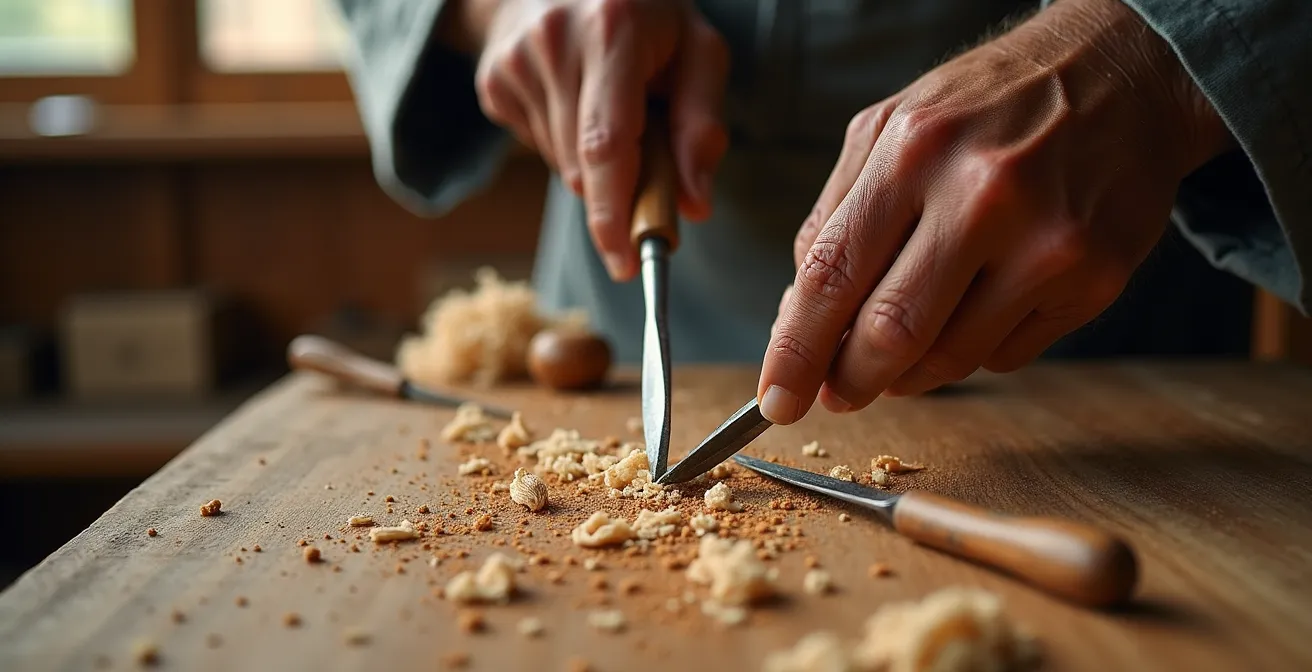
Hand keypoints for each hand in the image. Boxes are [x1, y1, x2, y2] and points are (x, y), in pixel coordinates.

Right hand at [464, 0, 728, 280]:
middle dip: (618, 196)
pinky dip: (567, 146)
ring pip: (561, 166)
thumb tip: (694, 204)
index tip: (627, 264)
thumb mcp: (698, 50)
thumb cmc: (648, 15)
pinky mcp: (493, 82)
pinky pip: (539, 149)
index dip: (614, 214)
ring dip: (595, 167)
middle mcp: (554, 43)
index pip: (606, 145)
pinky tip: (578, 103)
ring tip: (615, 114)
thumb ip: (703, 126)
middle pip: (582, 166)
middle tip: (650, 183)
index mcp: (613, 30)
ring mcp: (515, 63)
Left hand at [757, 0, 1232, 423]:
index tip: (777, 398)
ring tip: (898, 359)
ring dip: (909, 376)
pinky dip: (972, 351)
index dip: (796, 351)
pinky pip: (1006, 354)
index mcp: (912, 150)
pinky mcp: (1094, 279)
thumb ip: (836, 218)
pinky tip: (973, 312)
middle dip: (849, 381)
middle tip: (835, 394)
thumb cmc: (991, 107)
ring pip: (950, 358)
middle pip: (890, 332)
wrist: (1124, 75)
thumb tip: (798, 318)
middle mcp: (981, 195)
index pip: (831, 275)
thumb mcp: (892, 129)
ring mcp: (1045, 242)